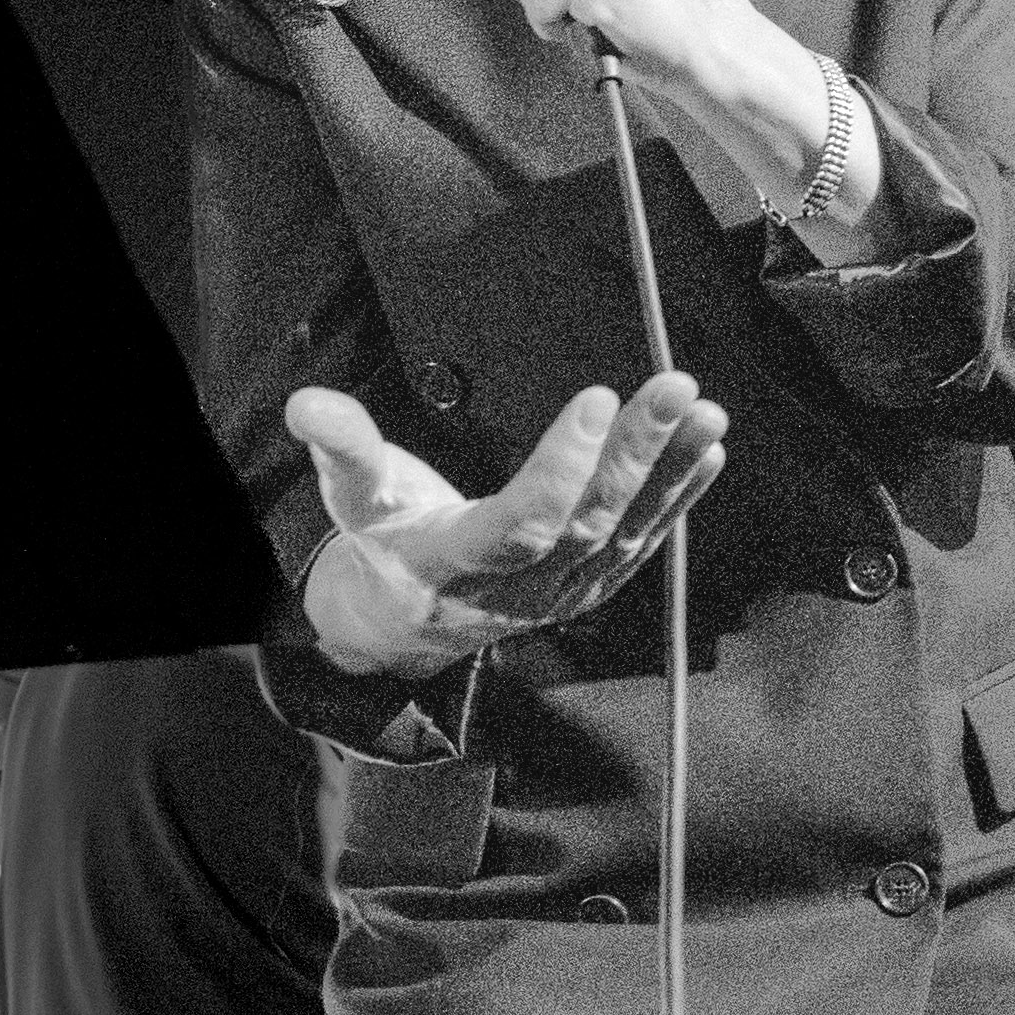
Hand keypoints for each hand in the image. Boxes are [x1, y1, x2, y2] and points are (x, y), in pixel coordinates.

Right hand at [286, 373, 727, 677]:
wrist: (406, 627)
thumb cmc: (384, 548)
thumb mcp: (354, 501)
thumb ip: (342, 450)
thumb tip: (306, 404)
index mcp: (456, 566)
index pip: (520, 522)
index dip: (560, 468)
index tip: (594, 397)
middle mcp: (519, 590)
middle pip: (587, 522)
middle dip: (635, 453)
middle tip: (674, 388)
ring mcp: (563, 595)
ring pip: (625, 533)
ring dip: (669, 472)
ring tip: (704, 412)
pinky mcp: (591, 588)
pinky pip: (642, 546)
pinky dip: (678, 500)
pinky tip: (708, 451)